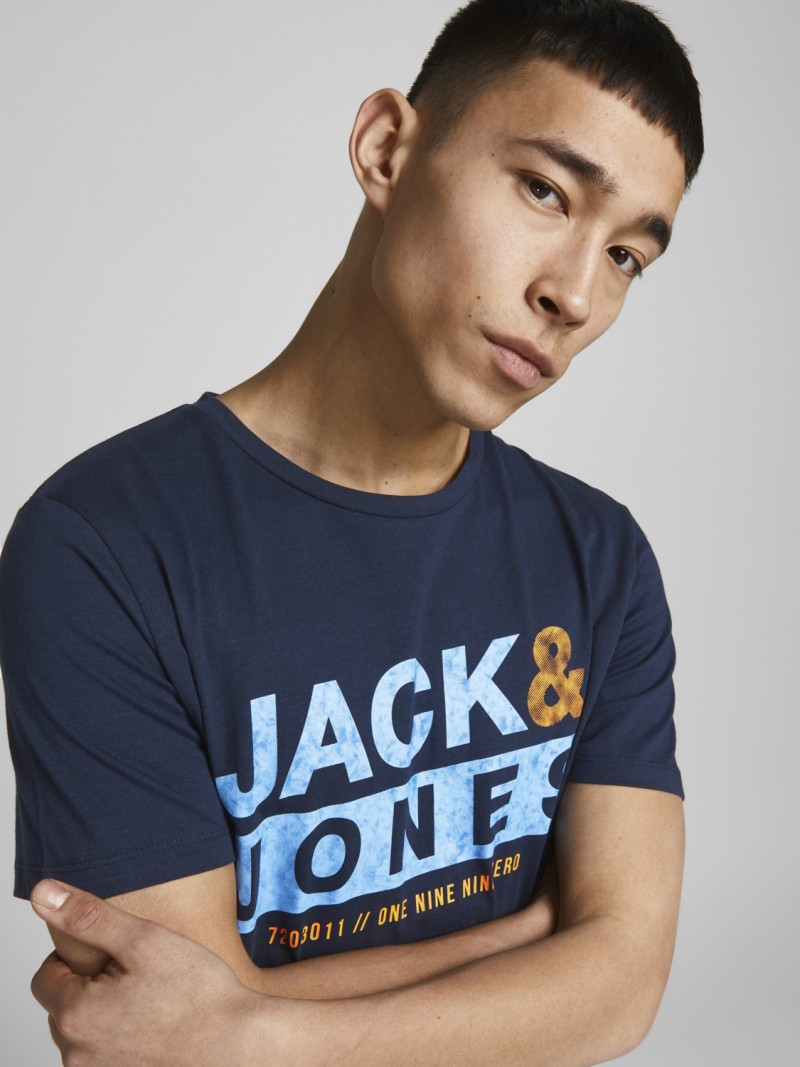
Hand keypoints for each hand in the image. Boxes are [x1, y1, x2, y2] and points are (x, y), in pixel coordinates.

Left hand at [30, 880, 264, 1066]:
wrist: (237, 1045)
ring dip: (105, 1014)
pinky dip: (122, 1038)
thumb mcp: (143, 940)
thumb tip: (45, 895)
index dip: (77, 957)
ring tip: (151, 1000)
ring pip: (84, 1032)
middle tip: (138, 975)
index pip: (46, 976)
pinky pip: (105, 1054)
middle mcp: (77, 1054)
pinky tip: (156, 1026)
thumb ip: (89, 917)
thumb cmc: (197, 994)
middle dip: (91, 987)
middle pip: (64, 1006)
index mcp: (75, 1014)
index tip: (117, 954)